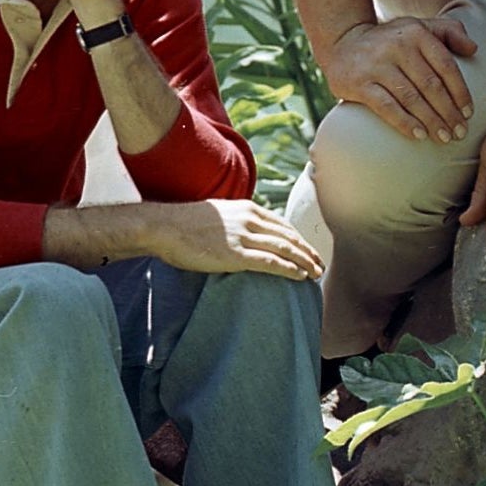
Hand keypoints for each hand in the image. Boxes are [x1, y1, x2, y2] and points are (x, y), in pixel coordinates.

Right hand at [136, 198, 325, 281]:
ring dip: (305, 262)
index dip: (298, 239)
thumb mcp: (217, 215)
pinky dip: (289, 269)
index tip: (307, 250)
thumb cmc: (184, 224)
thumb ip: (234, 222)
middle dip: (307, 252)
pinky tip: (300, 276)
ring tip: (316, 273)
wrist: (164, 226)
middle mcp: (250, 219)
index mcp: (246, 209)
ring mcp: (244, 236)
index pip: (282, 225)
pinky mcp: (236, 254)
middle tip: (320, 264)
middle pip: (289, 237)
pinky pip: (271, 262)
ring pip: (285, 249)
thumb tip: (242, 234)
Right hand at [322, 15, 476, 142]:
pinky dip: (404, 122)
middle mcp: (397, 46)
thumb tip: (473, 49)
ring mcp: (377, 65)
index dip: (460, 92)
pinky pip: (386, 106)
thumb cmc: (391, 40)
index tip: (468, 113)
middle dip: (448, 113)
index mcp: (416, 32)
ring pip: (411, 98)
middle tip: (459, 132)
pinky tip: (418, 135)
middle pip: (431, 85)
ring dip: (431, 121)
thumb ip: (449, 31)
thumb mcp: (418, 27)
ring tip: (443, 138)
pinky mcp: (359, 82)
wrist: (343, 42)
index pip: (446, 66)